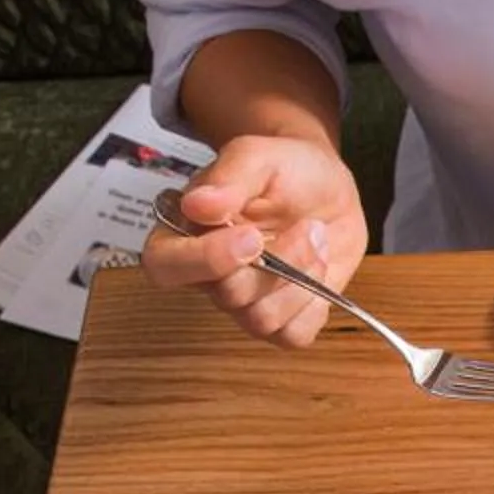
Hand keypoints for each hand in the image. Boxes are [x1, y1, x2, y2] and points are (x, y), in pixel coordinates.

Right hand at [142, 134, 369, 348]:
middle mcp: (210, 275)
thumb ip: (228, 178)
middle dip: (278, 263)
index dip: (205, 261)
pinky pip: (293, 336)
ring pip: (261, 320)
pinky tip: (319, 268)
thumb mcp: (257, 156)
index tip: (251, 237)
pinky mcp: (282, 320)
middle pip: (227, 296)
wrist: (327, 187)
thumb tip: (198, 205)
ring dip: (301, 280)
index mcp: (186, 233)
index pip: (166, 266)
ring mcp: (245, 303)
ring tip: (317, 238)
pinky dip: (315, 304)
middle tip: (309, 226)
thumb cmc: (285, 170)